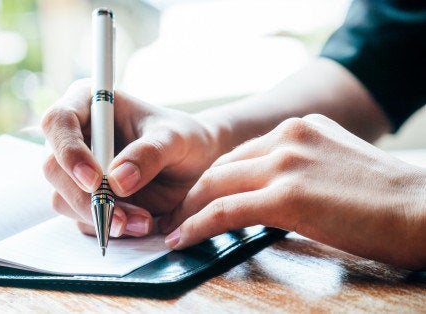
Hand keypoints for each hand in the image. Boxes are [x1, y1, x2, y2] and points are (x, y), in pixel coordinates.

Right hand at [41, 79, 224, 237]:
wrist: (194, 166)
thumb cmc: (183, 139)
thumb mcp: (176, 139)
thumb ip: (149, 153)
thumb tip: (117, 181)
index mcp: (88, 103)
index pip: (58, 121)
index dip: (69, 151)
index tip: (94, 180)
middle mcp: (75, 136)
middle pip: (53, 167)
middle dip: (84, 197)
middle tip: (119, 217)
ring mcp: (75, 170)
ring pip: (63, 198)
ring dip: (100, 217)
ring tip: (143, 221)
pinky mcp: (84, 198)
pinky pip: (82, 219)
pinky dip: (108, 227)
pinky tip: (139, 224)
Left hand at [160, 114, 425, 269]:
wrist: (424, 209)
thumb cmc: (388, 199)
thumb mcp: (336, 165)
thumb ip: (301, 168)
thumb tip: (271, 194)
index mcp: (300, 127)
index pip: (241, 153)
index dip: (214, 178)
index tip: (198, 196)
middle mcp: (288, 136)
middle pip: (221, 166)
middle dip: (194, 193)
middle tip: (175, 214)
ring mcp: (285, 163)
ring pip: (216, 185)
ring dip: (188, 211)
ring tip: (172, 230)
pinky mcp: (285, 195)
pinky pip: (224, 211)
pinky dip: (197, 226)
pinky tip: (182, 239)